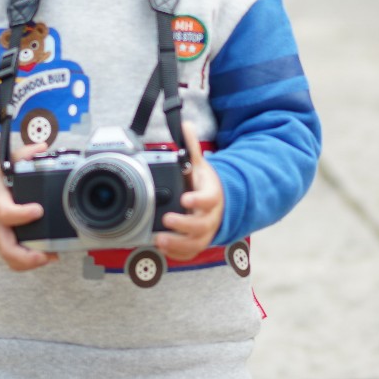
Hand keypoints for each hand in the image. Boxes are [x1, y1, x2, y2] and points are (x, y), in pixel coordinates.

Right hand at [0, 163, 53, 271]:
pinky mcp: (5, 243)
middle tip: (48, 253)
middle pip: (7, 250)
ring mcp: (0, 237)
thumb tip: (42, 148)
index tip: (38, 210)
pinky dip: (28, 262)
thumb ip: (23, 156)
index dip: (22, 215)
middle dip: (27, 257)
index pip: (6, 214)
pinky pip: (14, 259)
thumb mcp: (3, 166)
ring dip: (30, 263)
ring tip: (52, 255)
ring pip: (10, 259)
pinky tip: (48, 255)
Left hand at [156, 124, 223, 260]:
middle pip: (201, 224)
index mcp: (212, 195)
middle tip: (166, 220)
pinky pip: (191, 253)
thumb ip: (191, 147)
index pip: (209, 199)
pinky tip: (163, 249)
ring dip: (178, 244)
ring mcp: (205, 232)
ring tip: (160, 240)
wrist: (219, 204)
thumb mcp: (200, 165)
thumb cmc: (204, 185)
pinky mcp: (198, 243)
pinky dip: (178, 254)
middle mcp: (210, 216)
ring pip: (196, 243)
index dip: (198, 200)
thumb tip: (185, 124)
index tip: (185, 198)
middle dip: (184, 224)